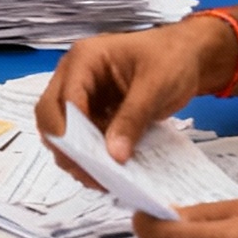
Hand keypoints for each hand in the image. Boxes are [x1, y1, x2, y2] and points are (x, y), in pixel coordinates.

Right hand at [36, 20, 237, 166]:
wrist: (188, 56)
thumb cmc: (172, 59)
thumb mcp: (155, 86)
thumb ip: (133, 118)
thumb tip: (114, 156)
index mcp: (84, 59)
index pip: (64, 98)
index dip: (70, 130)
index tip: (89, 160)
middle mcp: (74, 76)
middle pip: (50, 115)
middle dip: (66, 147)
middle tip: (91, 175)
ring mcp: (82, 96)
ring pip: (61, 131)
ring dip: (76, 156)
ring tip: (102, 180)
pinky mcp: (93, 113)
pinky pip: (81, 138)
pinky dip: (89, 157)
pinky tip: (108, 174)